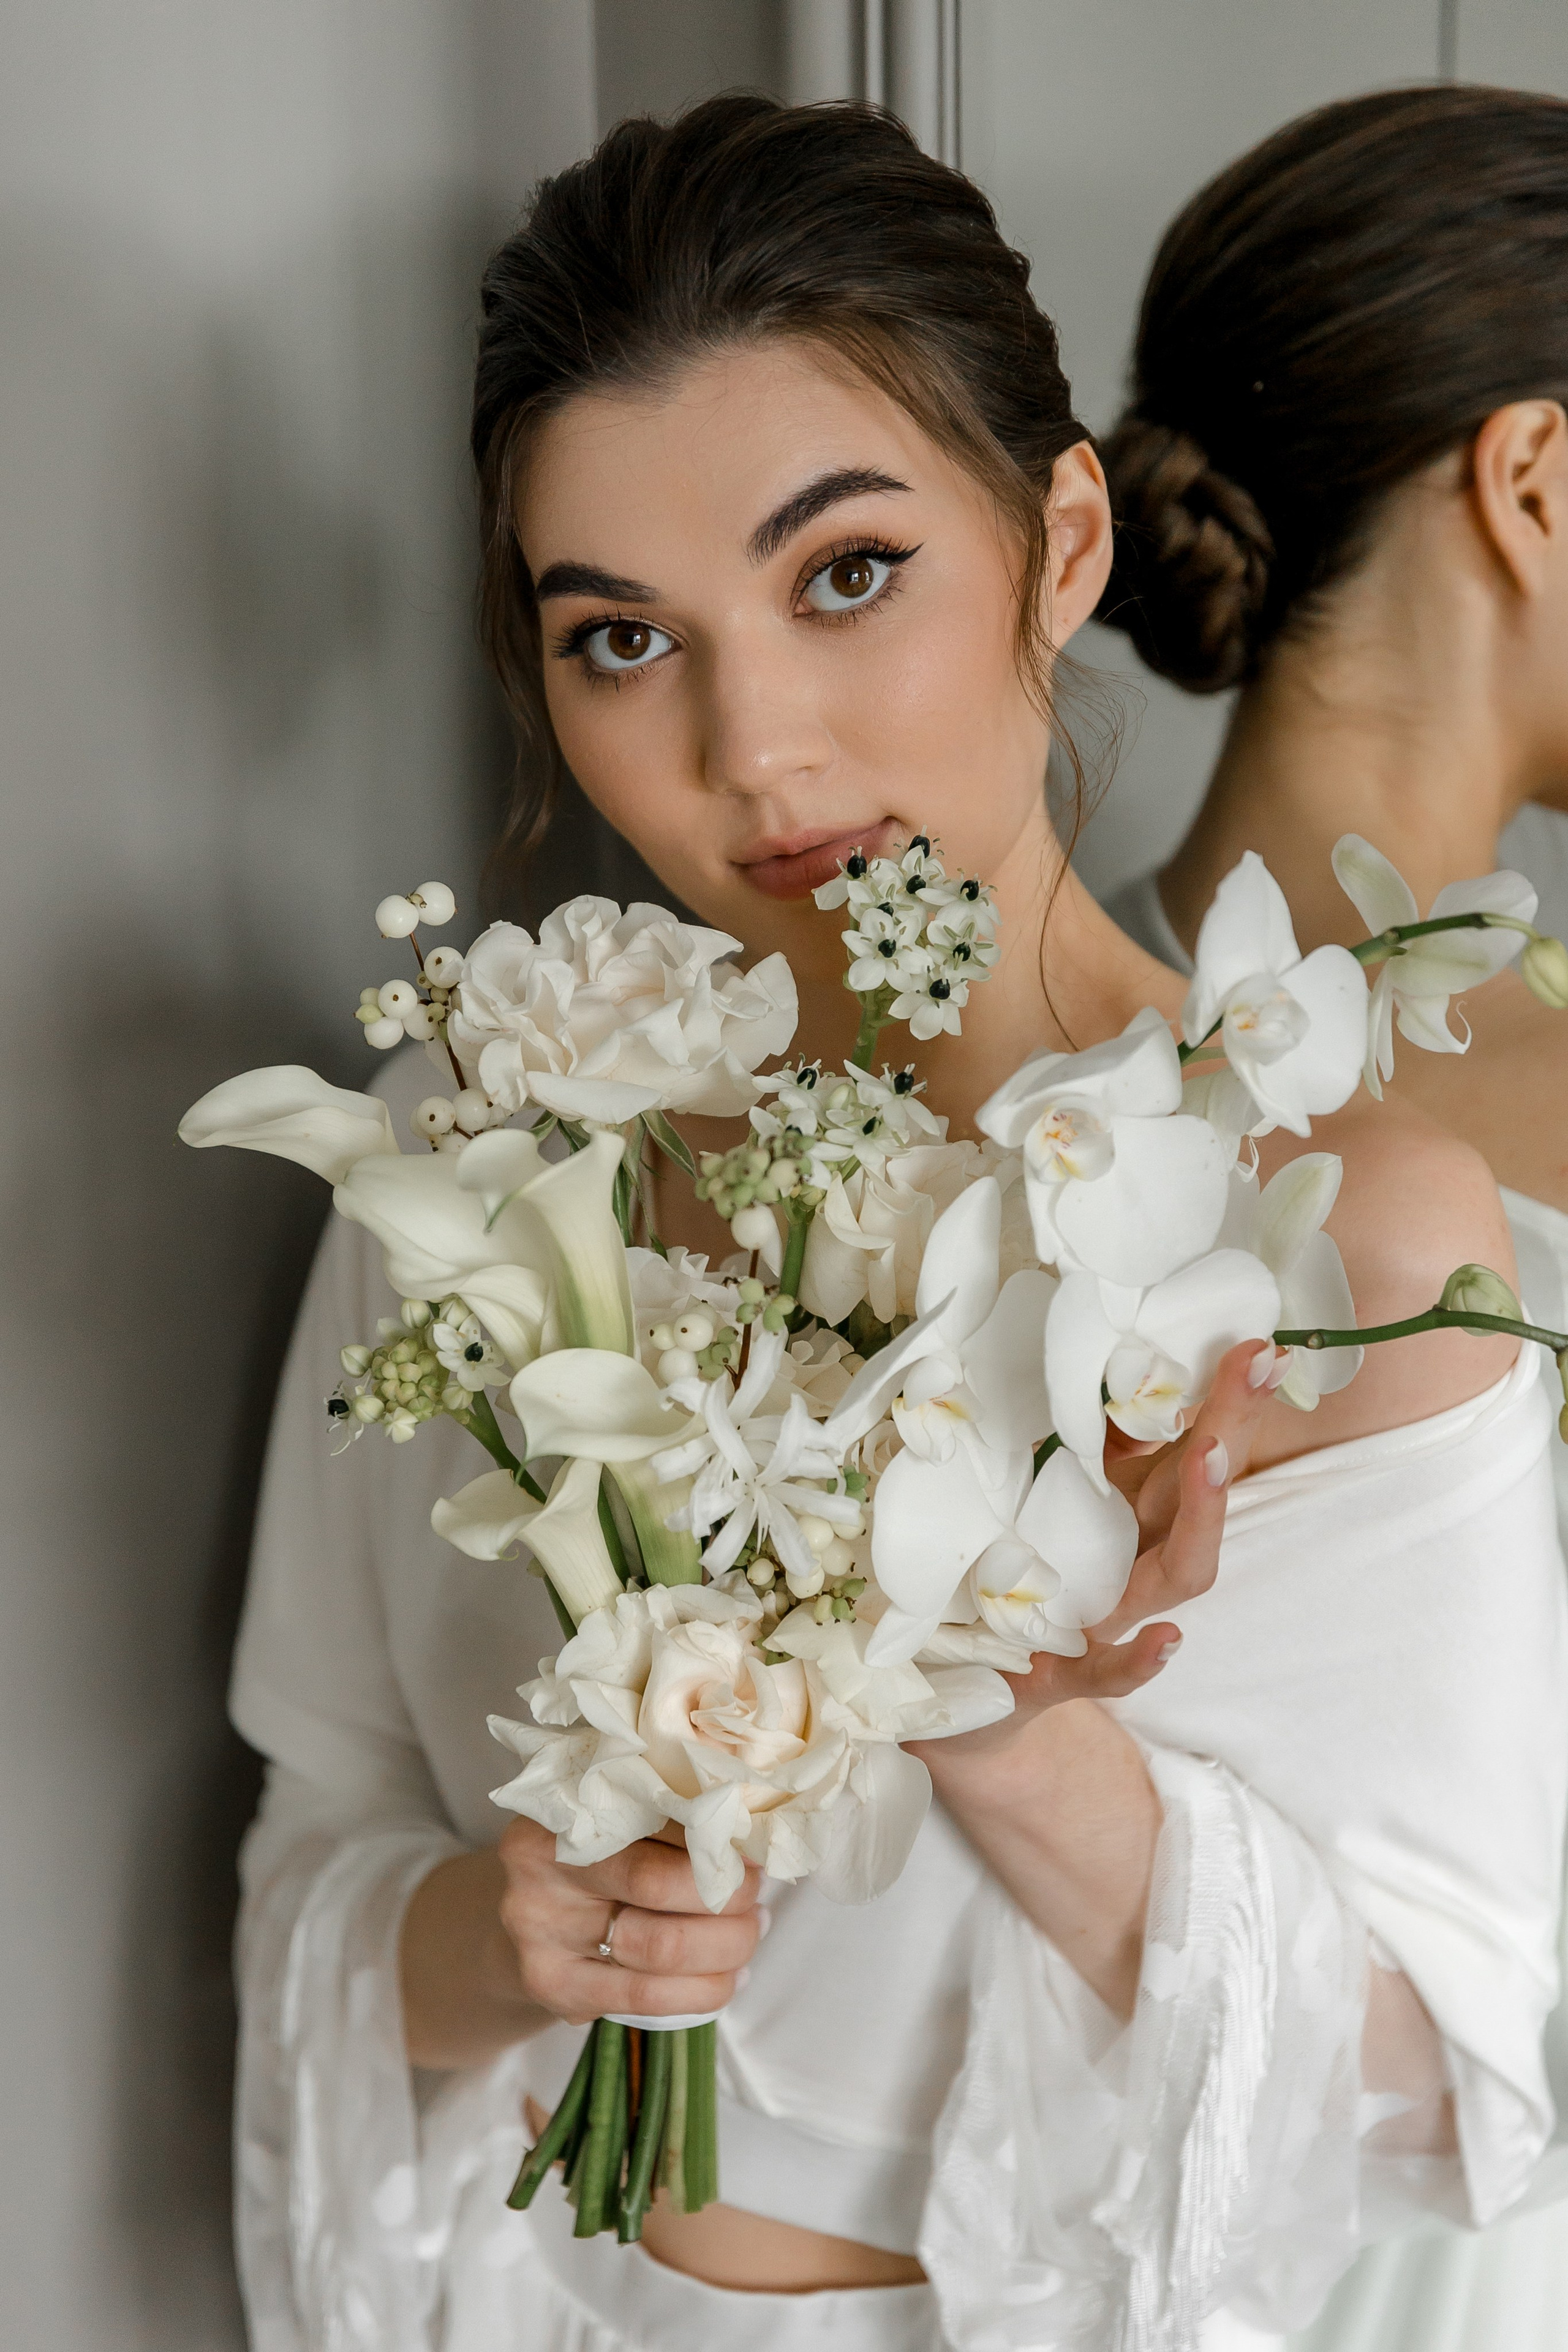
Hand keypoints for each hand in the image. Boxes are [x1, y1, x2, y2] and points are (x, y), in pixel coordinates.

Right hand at [497, 1817, 761, 2028]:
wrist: (525, 1924)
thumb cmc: (588, 1863)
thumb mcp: (613, 1822)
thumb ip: (668, 1813)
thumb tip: (750, 1822)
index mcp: (558, 1816)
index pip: (654, 1820)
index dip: (715, 1836)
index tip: (751, 1846)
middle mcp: (540, 1874)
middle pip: (659, 1886)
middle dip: (728, 1894)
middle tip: (755, 1893)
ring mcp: (542, 1938)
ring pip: (662, 1949)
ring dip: (727, 1944)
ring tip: (751, 1931)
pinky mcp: (555, 1989)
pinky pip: (649, 1999)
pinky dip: (706, 1989)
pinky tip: (731, 1976)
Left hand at [948, 1337, 1281, 1743]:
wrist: (965, 1670)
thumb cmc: (1021, 1568)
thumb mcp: (1049, 1490)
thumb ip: (1082, 1440)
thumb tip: (1103, 1362)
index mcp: (1137, 1514)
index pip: (1197, 1450)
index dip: (1228, 1400)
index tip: (1256, 1345)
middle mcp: (1140, 1563)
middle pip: (1200, 1493)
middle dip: (1231, 1427)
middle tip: (1255, 1363)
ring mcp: (1111, 1619)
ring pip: (1178, 1574)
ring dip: (1203, 1515)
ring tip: (1212, 1454)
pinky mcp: (1062, 1674)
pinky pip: (1105, 1672)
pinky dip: (1137, 1662)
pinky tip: (1165, 1643)